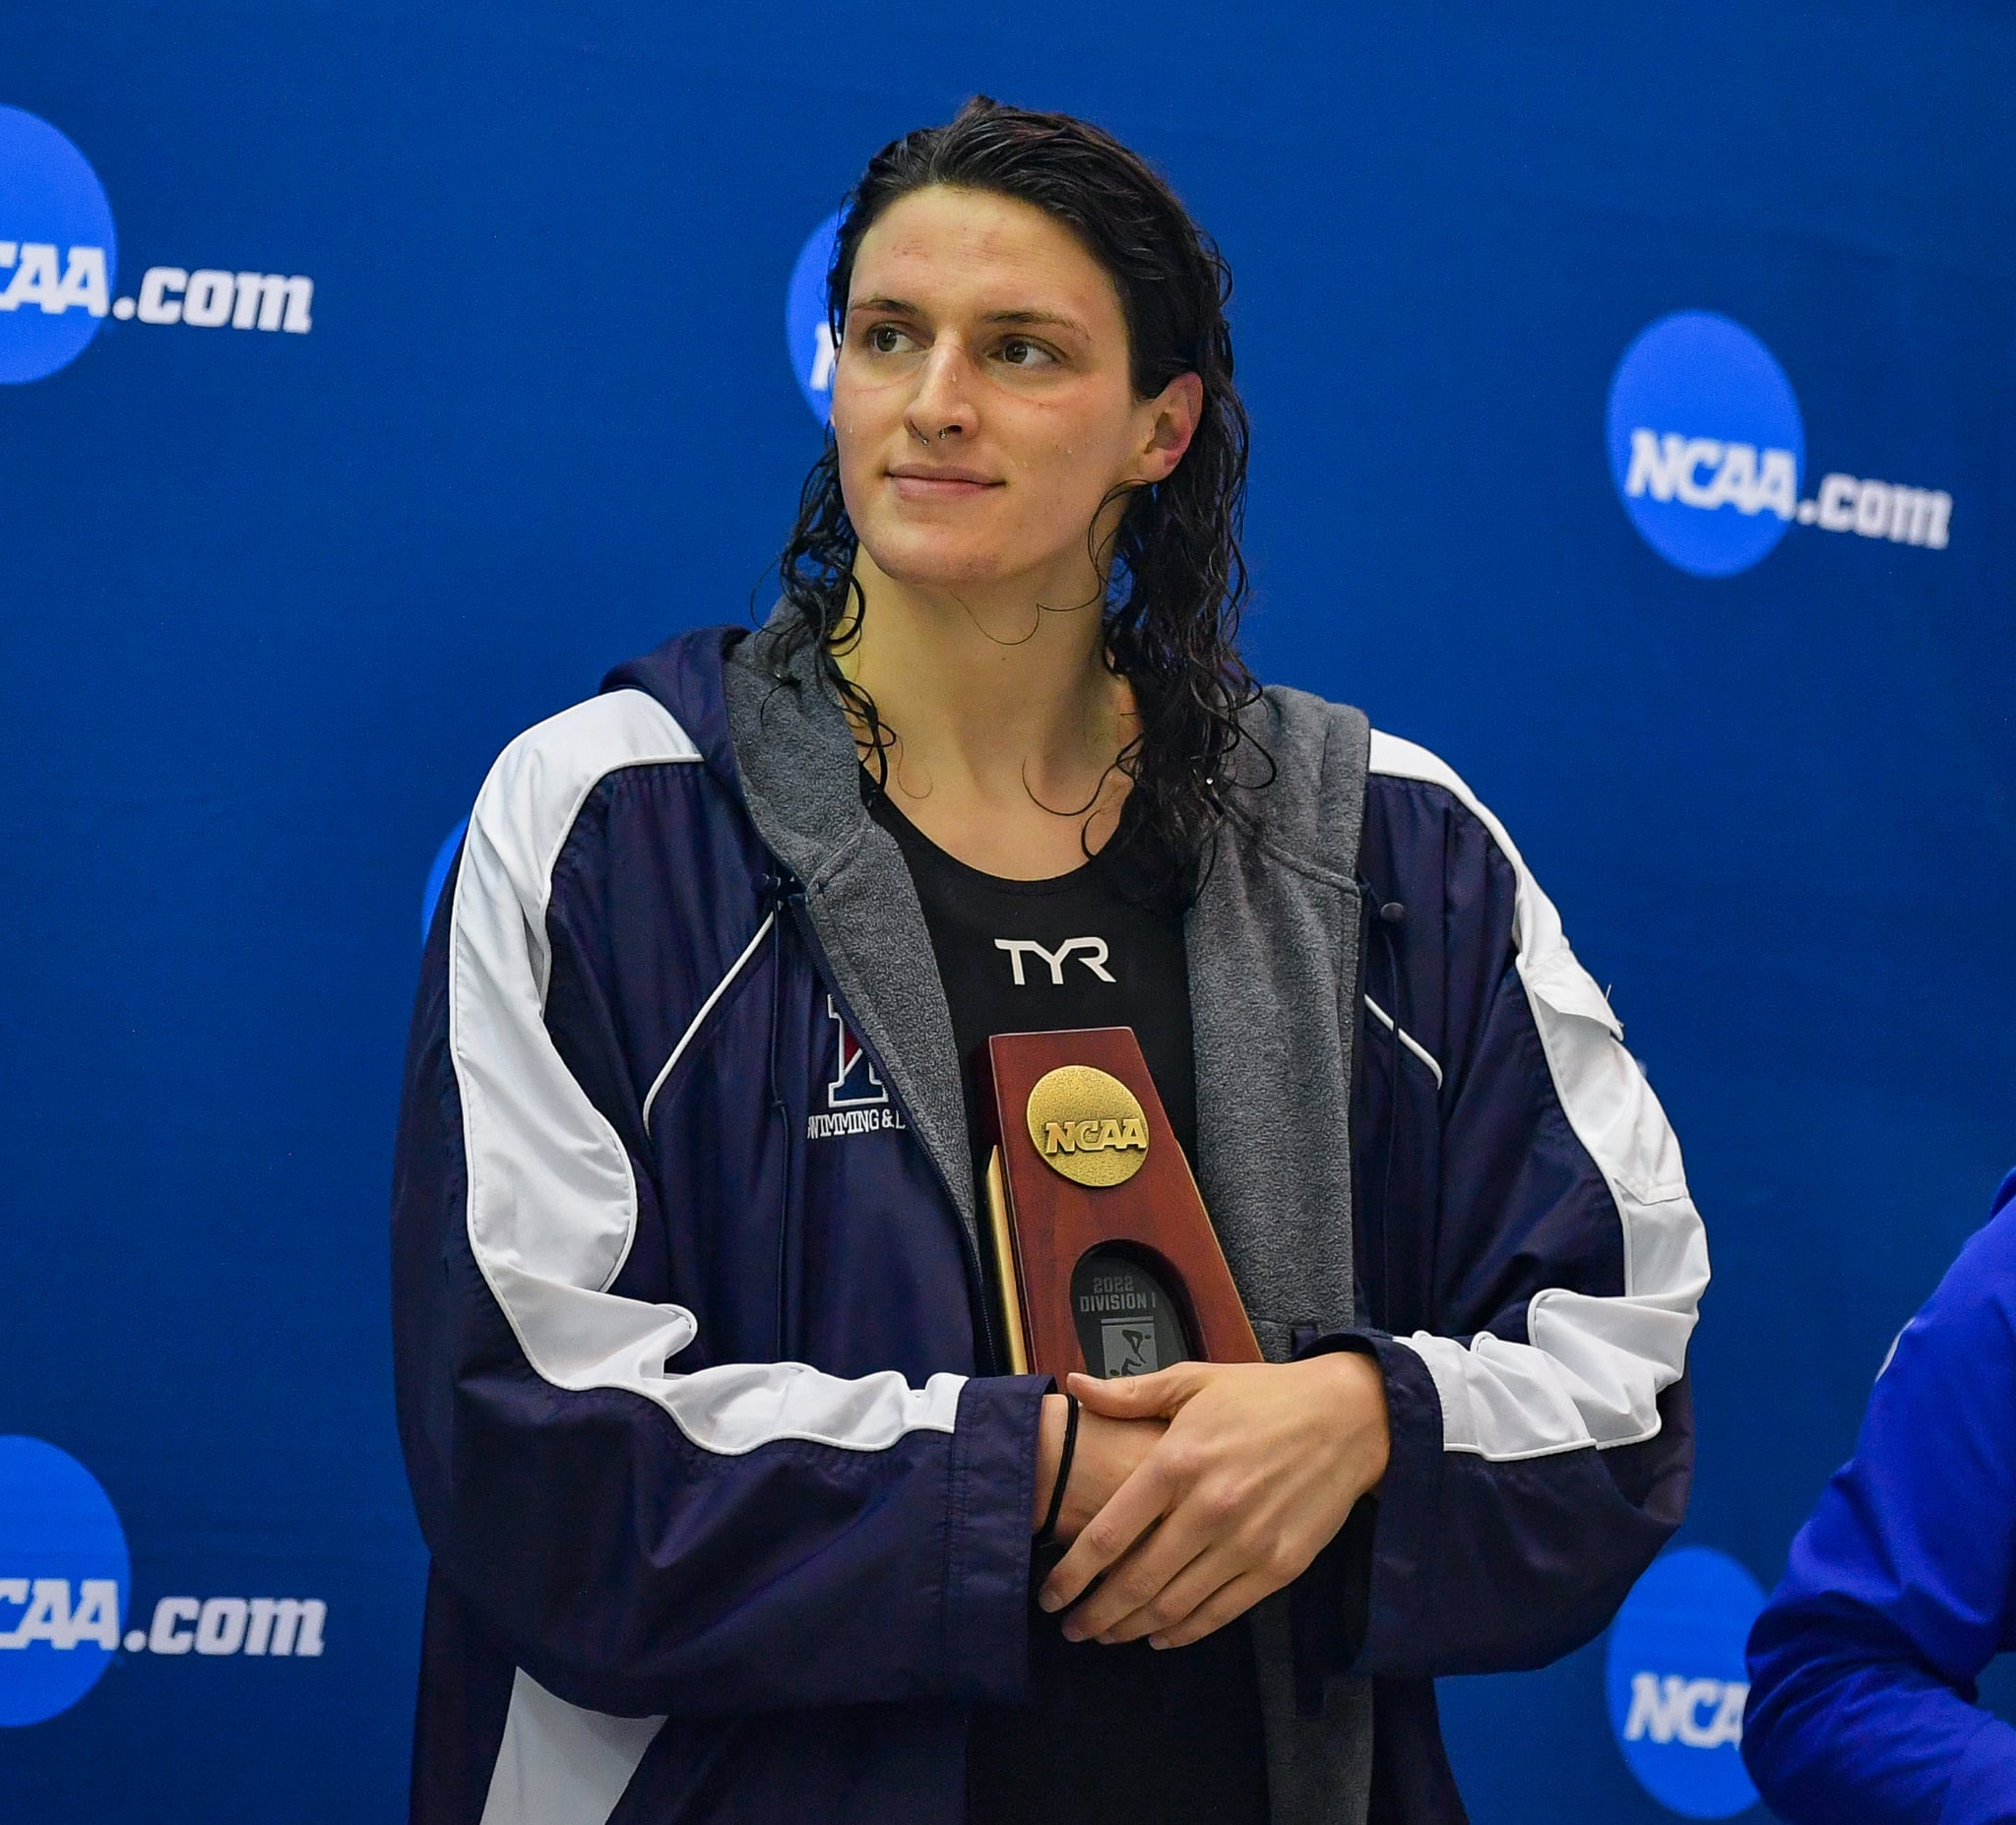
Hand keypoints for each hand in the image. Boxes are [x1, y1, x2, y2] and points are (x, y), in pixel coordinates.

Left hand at [1037, 1352, 1389, 1648]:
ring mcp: (1246, 1543)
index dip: (1071, 1574)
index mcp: (1177, 1462)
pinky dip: (1183, 1632)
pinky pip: (1219, 1613)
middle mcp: (1208, 1509)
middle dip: (1094, 1614)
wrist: (1347, 1417)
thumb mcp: (1194, 1380)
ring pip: (1174, 1606)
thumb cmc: (1263, 1396)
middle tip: (1069, 1628)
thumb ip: (1130, 1393)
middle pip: (1135, 1582)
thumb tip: (1074, 1386)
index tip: (1049, 1593)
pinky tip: (1159, 1635)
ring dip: (1132, 1629)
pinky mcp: (1279, 1567)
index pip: (1109, 1535)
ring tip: (1105, 1635)